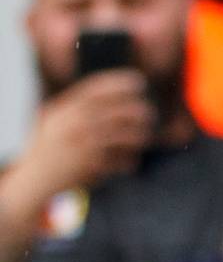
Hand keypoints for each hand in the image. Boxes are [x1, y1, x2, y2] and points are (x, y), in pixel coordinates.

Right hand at [21, 70, 154, 200]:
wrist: (33, 179)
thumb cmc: (47, 146)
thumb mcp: (54, 119)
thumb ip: (76, 104)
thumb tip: (112, 88)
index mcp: (67, 110)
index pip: (100, 88)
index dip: (123, 82)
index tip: (139, 82)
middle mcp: (78, 124)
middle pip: (125, 111)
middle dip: (143, 112)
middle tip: (149, 114)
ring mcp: (87, 145)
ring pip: (131, 136)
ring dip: (141, 137)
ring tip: (143, 138)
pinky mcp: (94, 165)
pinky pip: (125, 159)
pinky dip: (129, 161)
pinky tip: (128, 161)